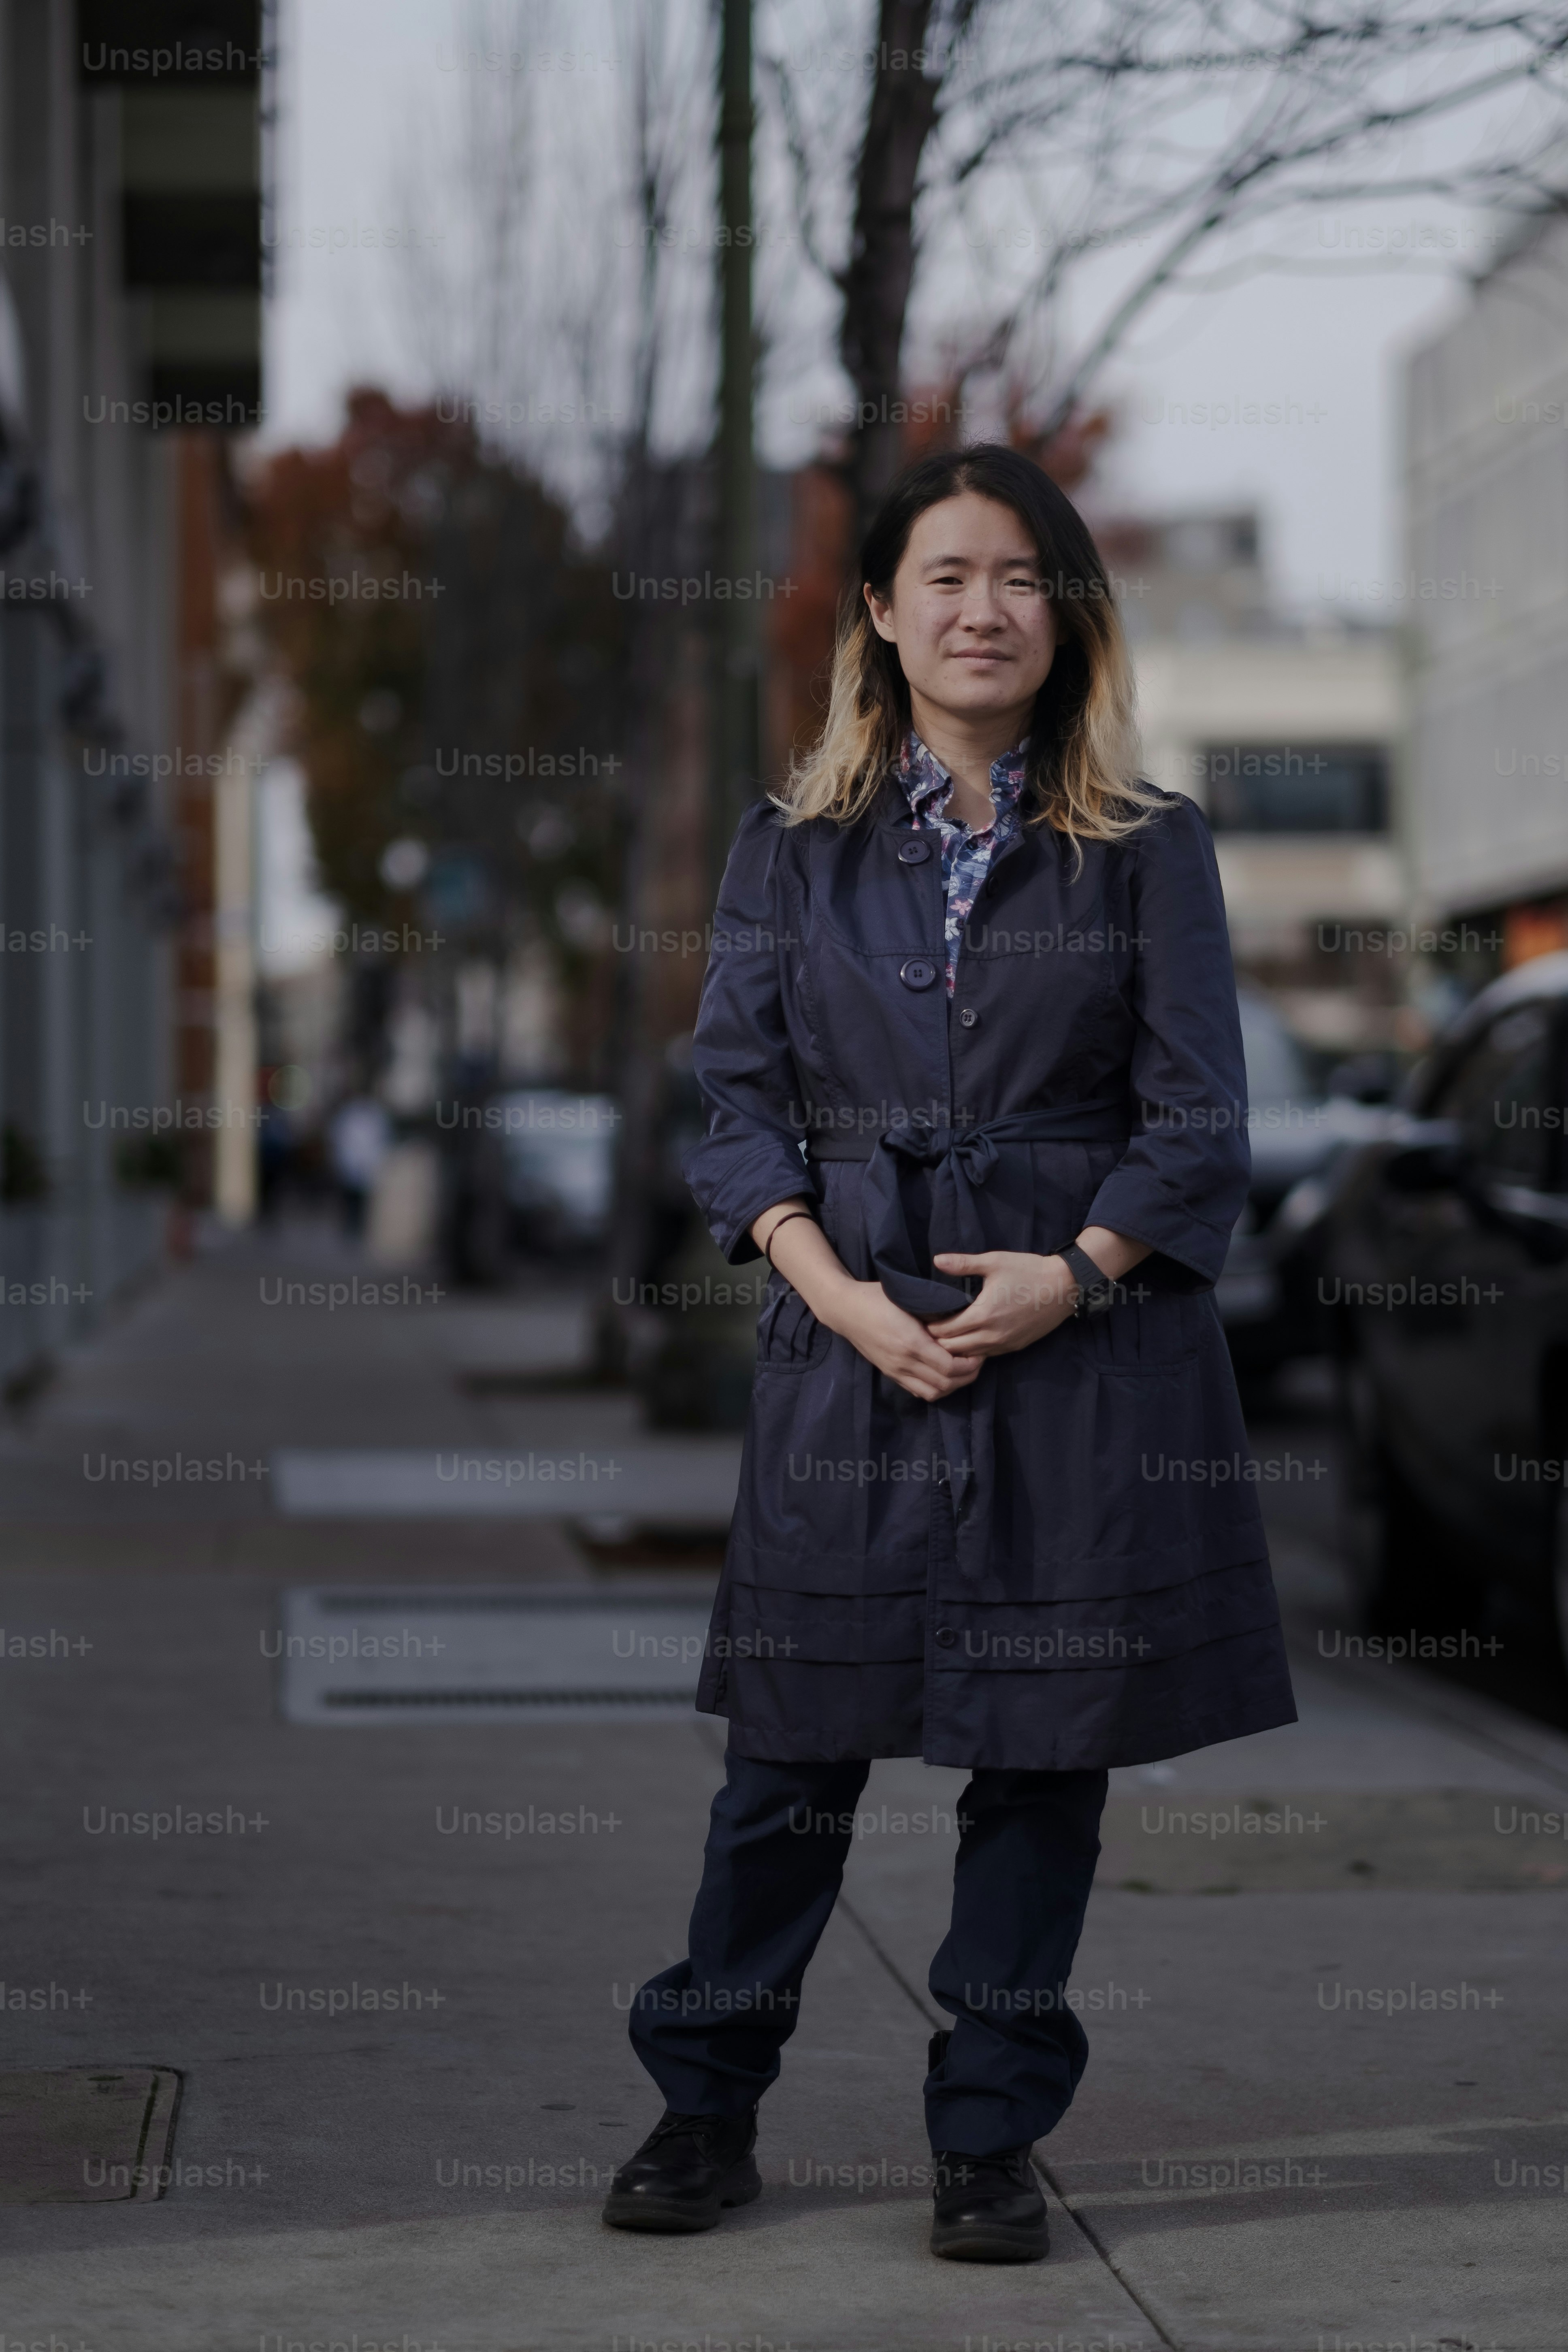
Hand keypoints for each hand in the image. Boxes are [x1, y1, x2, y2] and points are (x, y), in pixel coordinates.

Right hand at [825, 1280, 983, 1402]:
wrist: (845, 1309)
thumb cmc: (877, 1297)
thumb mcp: (909, 1299)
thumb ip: (934, 1313)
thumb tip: (962, 1320)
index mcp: (911, 1342)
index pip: (950, 1367)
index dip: (970, 1363)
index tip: (979, 1351)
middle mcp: (904, 1362)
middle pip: (946, 1384)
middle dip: (967, 1376)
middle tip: (977, 1361)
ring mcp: (895, 1370)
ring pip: (933, 1393)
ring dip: (952, 1385)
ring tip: (962, 1370)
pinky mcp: (890, 1373)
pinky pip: (918, 1391)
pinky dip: (935, 1388)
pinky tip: (943, 1375)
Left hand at [926, 1250, 1078, 1359]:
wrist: (1065, 1287)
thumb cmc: (1029, 1271)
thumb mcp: (995, 1261)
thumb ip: (963, 1264)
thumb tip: (936, 1260)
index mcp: (983, 1315)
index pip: (944, 1332)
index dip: (929, 1327)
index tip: (921, 1318)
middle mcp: (991, 1336)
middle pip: (952, 1350)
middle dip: (937, 1341)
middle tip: (928, 1329)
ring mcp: (1004, 1345)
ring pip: (968, 1357)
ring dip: (954, 1349)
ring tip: (944, 1336)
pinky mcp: (1014, 1347)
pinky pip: (985, 1356)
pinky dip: (972, 1351)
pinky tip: (967, 1339)